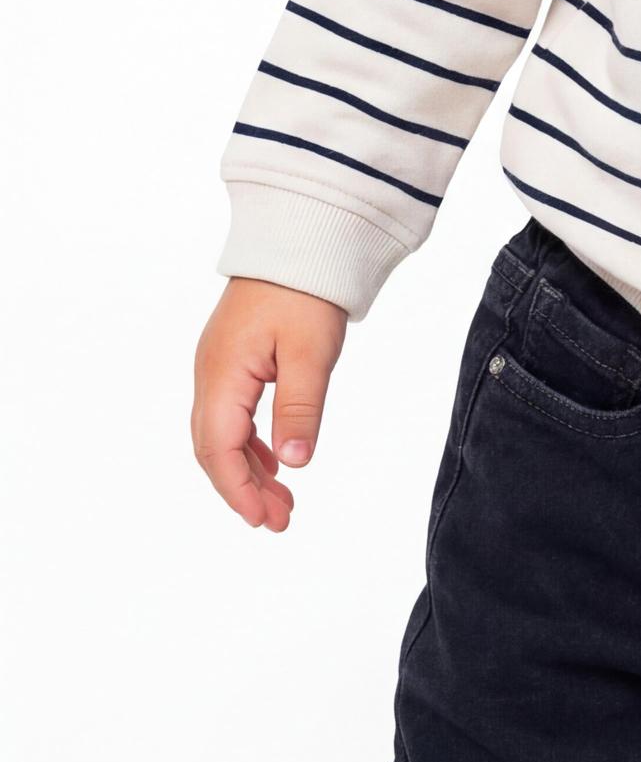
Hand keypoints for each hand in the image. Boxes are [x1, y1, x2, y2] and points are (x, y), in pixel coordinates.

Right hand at [192, 276, 347, 529]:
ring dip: (248, 470)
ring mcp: (219, 366)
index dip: (238, 490)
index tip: (264, 521)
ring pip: (222, 434)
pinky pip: (233, 414)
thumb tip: (294, 466)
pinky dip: (251, 444)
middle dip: (242, 490)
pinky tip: (276, 462)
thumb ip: (299, 410)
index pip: (218, 449)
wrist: (299, 239)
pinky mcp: (234, 358)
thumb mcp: (309, 354)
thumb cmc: (305, 291)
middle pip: (213, 448)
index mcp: (221, 375)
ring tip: (282, 504)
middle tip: (279, 522)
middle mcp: (210, 374)